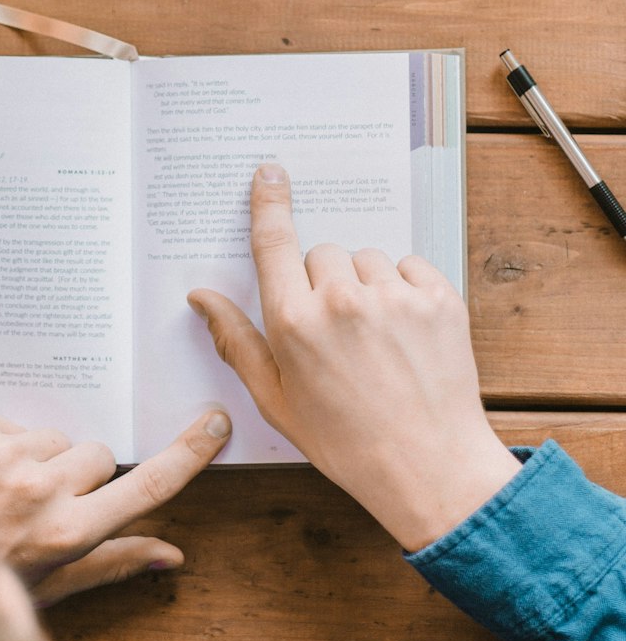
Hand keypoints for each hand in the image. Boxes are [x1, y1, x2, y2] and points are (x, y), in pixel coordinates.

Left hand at [0, 407, 231, 604]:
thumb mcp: (49, 590)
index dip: (187, 454)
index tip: (214, 424)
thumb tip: (173, 556)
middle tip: (44, 508)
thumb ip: (114, 563)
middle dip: (83, 477)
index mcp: (68, 535)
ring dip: (41, 460)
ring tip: (2, 495)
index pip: (147, 487)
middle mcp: (42, 492)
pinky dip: (4, 446)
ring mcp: (7, 458)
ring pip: (58, 439)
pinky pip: (16, 425)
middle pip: (101, 457)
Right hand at [189, 165, 519, 550]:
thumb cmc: (346, 441)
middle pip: (321, 253)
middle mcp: (341, 300)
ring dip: (366, 286)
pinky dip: (406, 290)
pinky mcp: (438, 298)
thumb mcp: (277, 400)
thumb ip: (236, 341)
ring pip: (366, 259)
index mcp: (293, 323)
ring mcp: (394, 297)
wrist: (429, 467)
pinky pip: (410, 267)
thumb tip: (201, 298)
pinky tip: (405, 334)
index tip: (270, 173)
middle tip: (336, 331)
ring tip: (375, 339)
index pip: (272, 241)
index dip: (269, 203)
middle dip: (322, 281)